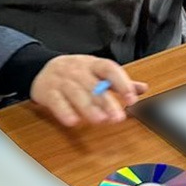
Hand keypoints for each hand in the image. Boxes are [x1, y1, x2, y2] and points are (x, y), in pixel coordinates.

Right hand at [30, 55, 147, 127]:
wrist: (43, 68)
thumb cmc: (76, 72)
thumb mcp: (98, 72)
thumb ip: (119, 82)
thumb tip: (142, 89)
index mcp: (93, 64)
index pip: (109, 69)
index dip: (121, 83)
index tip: (132, 98)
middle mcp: (78, 71)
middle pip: (94, 85)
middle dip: (107, 102)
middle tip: (118, 117)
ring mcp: (62, 81)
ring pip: (76, 93)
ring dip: (89, 108)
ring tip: (101, 120)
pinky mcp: (49, 93)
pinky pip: (57, 102)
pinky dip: (65, 111)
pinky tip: (73, 121)